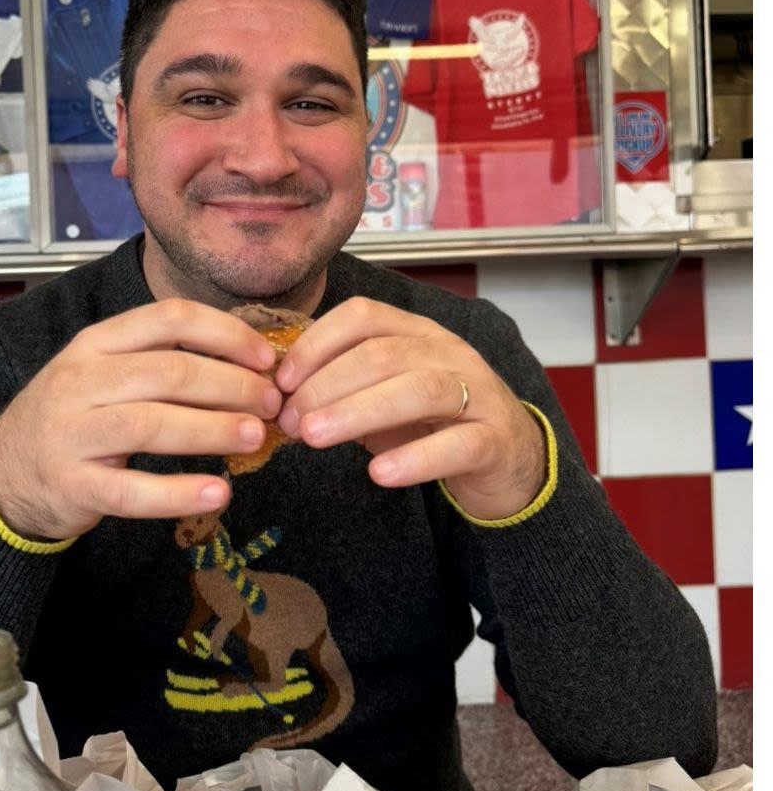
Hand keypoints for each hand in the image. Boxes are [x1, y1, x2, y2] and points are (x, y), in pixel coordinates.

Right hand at [0, 299, 281, 540]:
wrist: (6, 472)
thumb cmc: (77, 417)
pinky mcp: (72, 485)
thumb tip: (251, 367)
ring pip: (152, 424)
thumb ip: (163, 364)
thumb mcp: (106, 373)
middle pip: (169, 372)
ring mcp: (72, 433)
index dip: (226, 333)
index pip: (169, 318)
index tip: (266, 358)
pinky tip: (219, 493)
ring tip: (256, 437)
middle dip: (232, 385)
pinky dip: (179, 493)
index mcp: (96, 343)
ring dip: (213, 429)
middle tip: (272, 403)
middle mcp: (80, 380)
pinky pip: (132, 490)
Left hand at [273, 297, 545, 520]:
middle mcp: (449, 354)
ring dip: (357, 412)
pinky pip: (458, 445)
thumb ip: (342, 390)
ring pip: (419, 390)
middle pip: (383, 354)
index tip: (282, 381)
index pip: (363, 316)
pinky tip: (379, 474)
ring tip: (314, 438)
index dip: (317, 344)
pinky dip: (415, 459)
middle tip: (290, 421)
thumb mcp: (384, 397)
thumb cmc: (433, 423)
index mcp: (417, 333)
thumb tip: (281, 399)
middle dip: (326, 385)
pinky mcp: (496, 441)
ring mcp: (478, 394)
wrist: (510, 459)